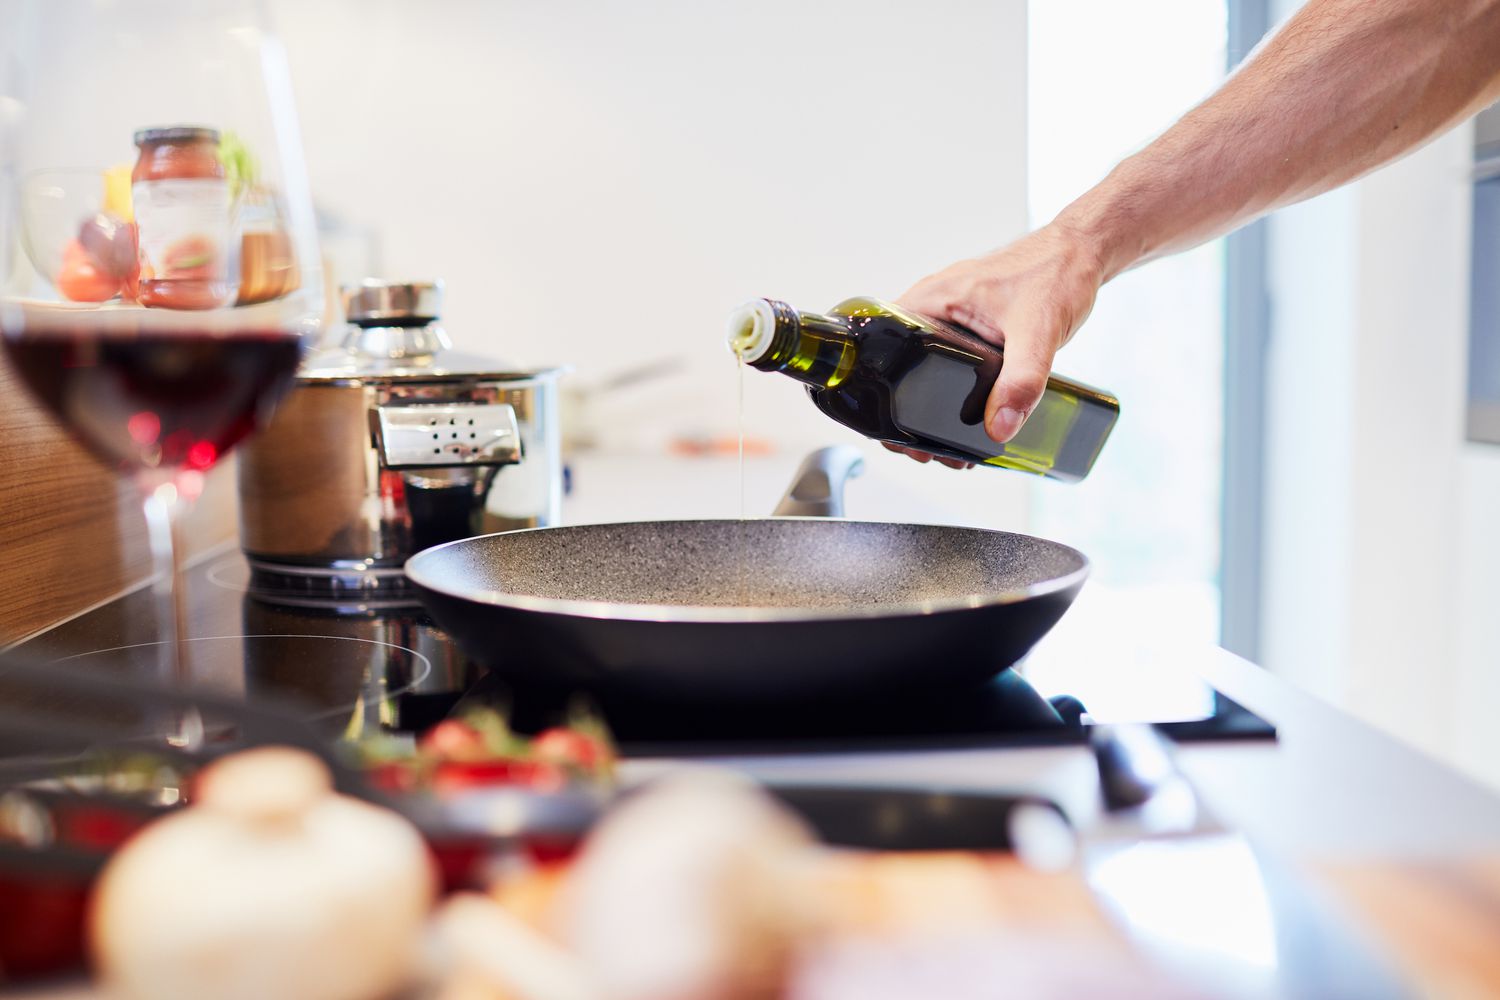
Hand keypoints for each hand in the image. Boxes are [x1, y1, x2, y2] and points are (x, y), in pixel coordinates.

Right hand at [890, 220, 1106, 464]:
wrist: (1083, 252)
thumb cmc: (1057, 270)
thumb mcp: (1038, 329)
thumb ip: (1021, 379)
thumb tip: (1000, 426)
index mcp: (929, 301)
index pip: (879, 353)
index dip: (881, 397)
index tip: (897, 433)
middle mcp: (931, 309)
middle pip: (898, 372)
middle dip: (908, 417)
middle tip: (928, 451)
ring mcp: (949, 320)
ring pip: (923, 373)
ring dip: (930, 411)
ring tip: (951, 448)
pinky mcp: (970, 329)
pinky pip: (948, 367)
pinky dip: (953, 397)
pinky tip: (972, 424)